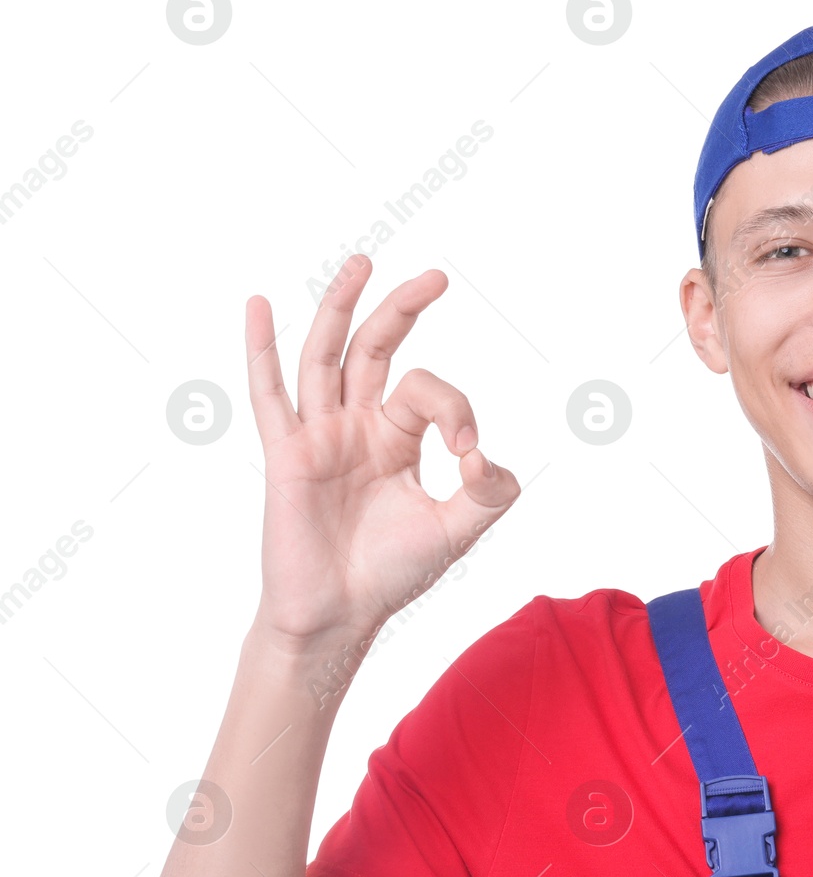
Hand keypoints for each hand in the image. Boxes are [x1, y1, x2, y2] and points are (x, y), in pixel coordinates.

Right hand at [243, 255, 519, 648]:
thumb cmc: (393, 573)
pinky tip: (258, 304)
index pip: (427, 391)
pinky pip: (270, 395)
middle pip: (376, 349)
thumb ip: (489, 492)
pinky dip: (261, 349)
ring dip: (341, 307)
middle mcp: (356, 426)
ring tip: (362, 261)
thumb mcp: (457, 529)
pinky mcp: (286, 455)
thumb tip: (486, 455)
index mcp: (397, 437)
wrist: (341, 615)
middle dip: (403, 311)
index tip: (470, 451)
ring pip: (326, 356)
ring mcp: (318, 436)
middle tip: (435, 277)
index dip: (455, 407)